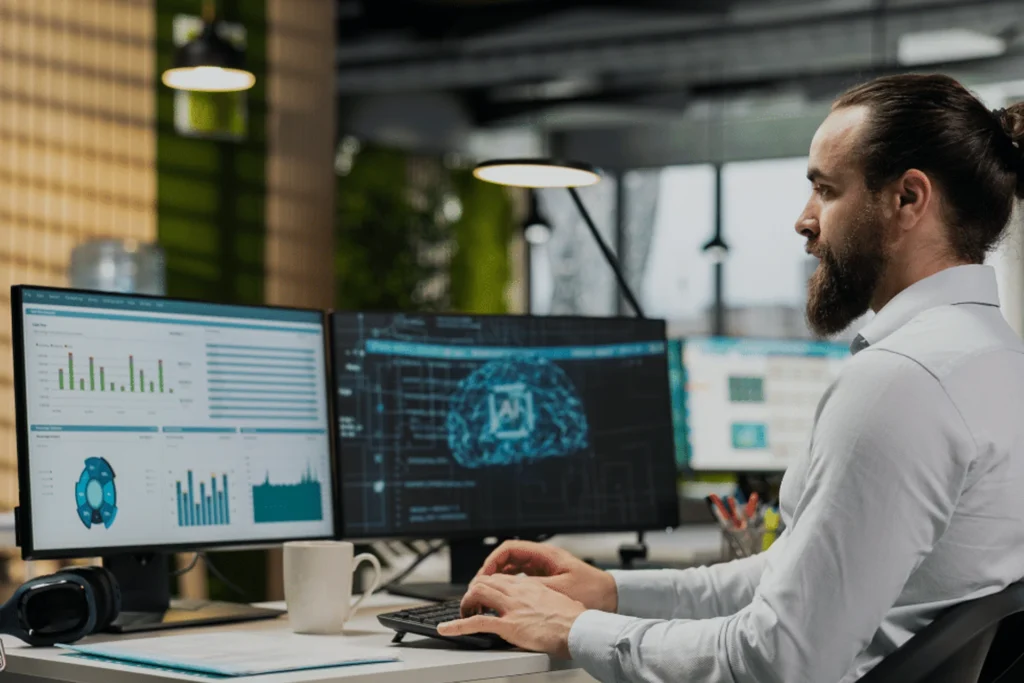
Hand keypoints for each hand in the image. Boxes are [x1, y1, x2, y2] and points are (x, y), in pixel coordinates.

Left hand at [437, 574, 585, 657]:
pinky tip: (446, 629)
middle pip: (485, 582)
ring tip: (462, 614)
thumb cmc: (576, 619)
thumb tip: (553, 606)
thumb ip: (550, 600)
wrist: (579, 628)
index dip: (488, 586)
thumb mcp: (561, 601)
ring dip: (466, 604)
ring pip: (477, 594)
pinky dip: (456, 626)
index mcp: (529, 586)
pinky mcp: (507, 625)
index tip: (485, 595)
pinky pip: (475, 623)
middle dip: (473, 593)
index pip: (500, 579)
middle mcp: (517, 592)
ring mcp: (511, 607)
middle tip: (471, 605)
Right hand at [476, 540, 617, 611]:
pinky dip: (511, 584)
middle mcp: (543, 558)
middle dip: (491, 570)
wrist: (613, 597)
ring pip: (514, 568)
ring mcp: (545, 568)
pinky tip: (506, 597)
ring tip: (488, 593)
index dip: (492, 560)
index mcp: (545, 555)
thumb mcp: (560, 590)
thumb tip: (509, 589)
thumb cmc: (592, 591)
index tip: (484, 575)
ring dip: (500, 578)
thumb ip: (534, 587)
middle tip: (480, 586)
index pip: (509, 548)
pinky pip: (523, 577)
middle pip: (508, 557)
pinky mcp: (548, 579)